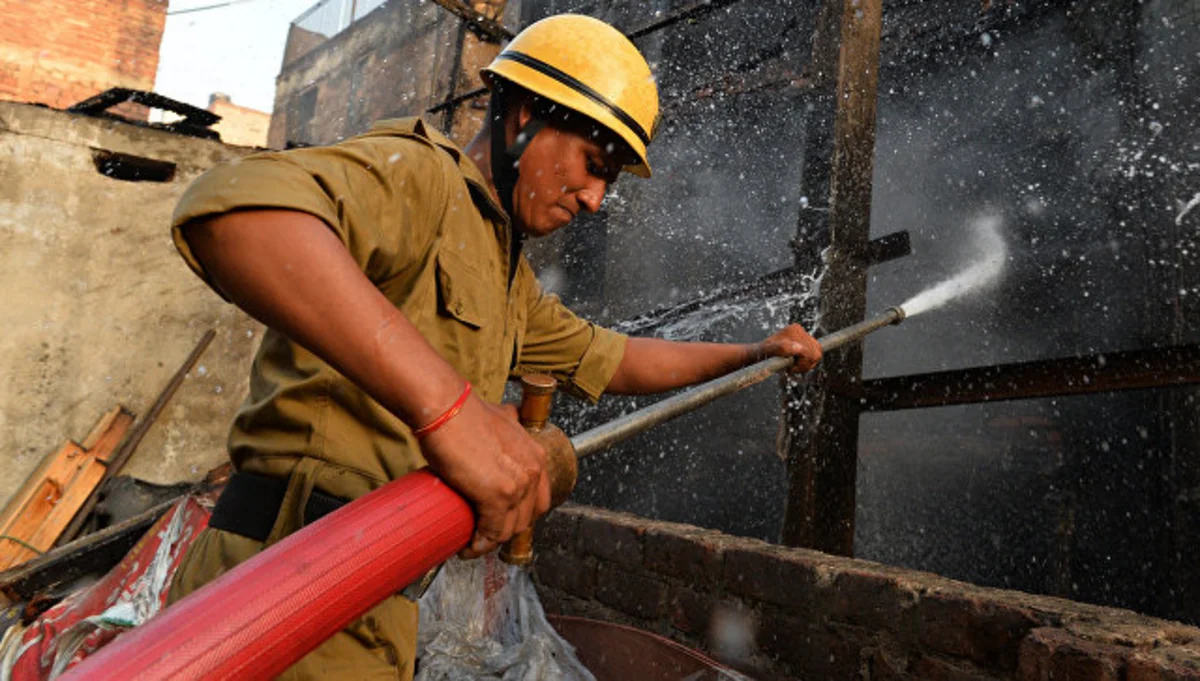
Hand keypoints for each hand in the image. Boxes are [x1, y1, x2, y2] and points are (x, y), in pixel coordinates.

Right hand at [419, 395, 551, 558]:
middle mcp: (532, 471)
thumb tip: (507, 418)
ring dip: (491, 542)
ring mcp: (517, 485)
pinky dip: (479, 545)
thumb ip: (509, 422)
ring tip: (472, 542)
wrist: (446, 408)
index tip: (504, 521)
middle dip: (506, 531)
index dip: (521, 515)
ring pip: (510, 530)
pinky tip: (468, 547)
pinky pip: (492, 532)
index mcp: (535, 455)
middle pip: (526, 518)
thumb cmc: (464, 412)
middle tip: (485, 533)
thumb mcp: (501, 417)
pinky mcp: (496, 497)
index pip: (538, 500)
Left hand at [755, 323, 822, 372]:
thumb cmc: (761, 354)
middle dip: (804, 364)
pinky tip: (796, 363)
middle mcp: (799, 330)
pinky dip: (807, 362)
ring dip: (806, 364)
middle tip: (790, 368)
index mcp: (793, 330)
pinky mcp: (804, 341)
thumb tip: (799, 348)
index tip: (790, 368)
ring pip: (817, 354)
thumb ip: (781, 349)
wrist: (758, 353)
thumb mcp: (768, 352)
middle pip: (816, 353)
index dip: (802, 364)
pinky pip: (815, 353)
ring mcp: (802, 335)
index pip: (810, 352)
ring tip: (793, 366)